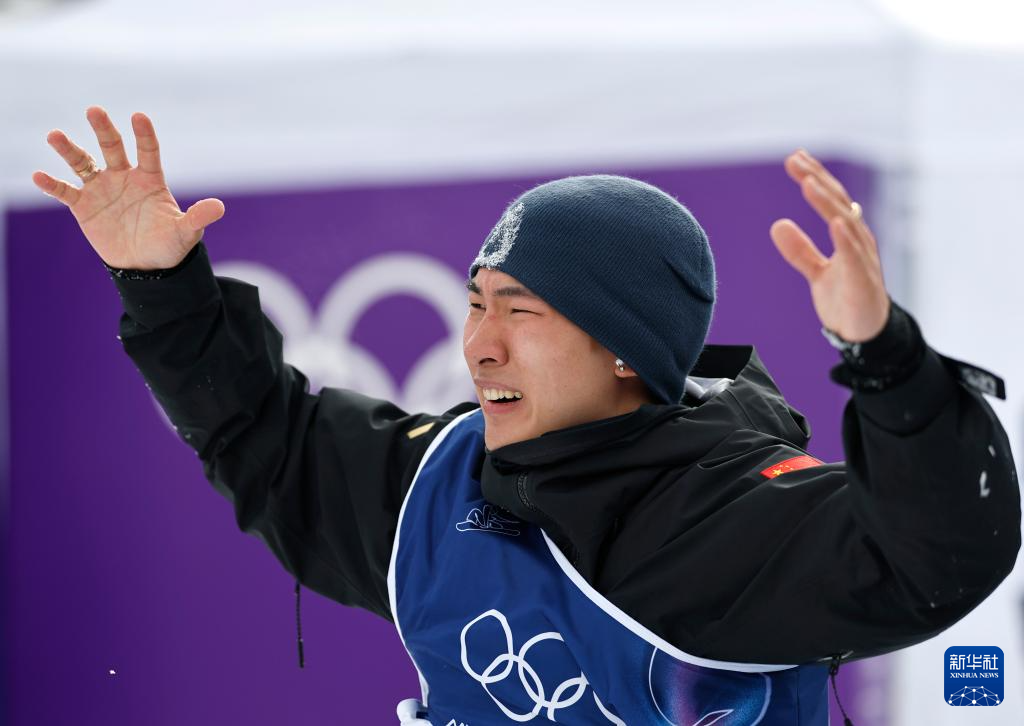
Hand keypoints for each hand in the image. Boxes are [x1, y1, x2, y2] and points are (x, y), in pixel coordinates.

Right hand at [31, 106, 224, 269]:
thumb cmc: (169, 245)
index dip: (144, 135)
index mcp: (150, 180)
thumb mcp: (185, 232)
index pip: (148, 152)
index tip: (139, 116)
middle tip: (94, 110)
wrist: (146, 266)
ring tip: (55, 136)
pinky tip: (38, 176)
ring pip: (83, 163)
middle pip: (112, 148)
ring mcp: (102, 189)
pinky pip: (65, 191)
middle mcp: (124, 178)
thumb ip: (198, 217)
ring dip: (69, 150)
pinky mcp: (83, 205)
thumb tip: (220, 207)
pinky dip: (52, 185)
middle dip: (104, 130)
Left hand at [770, 149, 890, 342]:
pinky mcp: (863, 282)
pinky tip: (834, 222)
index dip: (814, 177)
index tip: (795, 157)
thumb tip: (777, 225)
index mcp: (847, 236)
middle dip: (817, 179)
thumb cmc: (847, 299)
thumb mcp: (817, 272)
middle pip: (838, 203)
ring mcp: (863, 260)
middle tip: (795, 160)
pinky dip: (845, 238)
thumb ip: (799, 250)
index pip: (830, 199)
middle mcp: (858, 241)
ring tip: (808, 183)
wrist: (866, 334)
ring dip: (827, 202)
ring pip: (845, 223)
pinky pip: (854, 257)